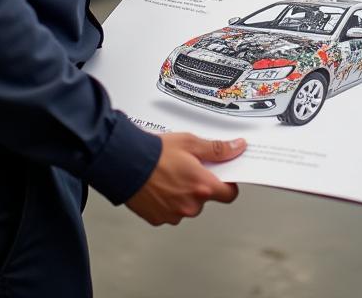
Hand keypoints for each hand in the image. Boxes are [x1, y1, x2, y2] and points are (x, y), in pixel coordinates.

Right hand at [126, 133, 244, 225]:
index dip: (227, 184)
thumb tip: (236, 148)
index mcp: (203, 187)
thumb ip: (217, 148)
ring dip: (183, 194)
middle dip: (200, 185)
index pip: (229, 194)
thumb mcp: (190, 143)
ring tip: (169, 176)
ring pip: (187, 206)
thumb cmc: (155, 153)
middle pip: (206, 199)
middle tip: (188, 168)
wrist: (125, 163)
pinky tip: (159, 186)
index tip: (222, 176)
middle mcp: (190, 205)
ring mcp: (174, 214)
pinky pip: (170, 212)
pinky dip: (168, 202)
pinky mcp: (158, 219)